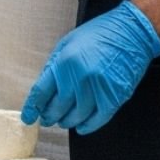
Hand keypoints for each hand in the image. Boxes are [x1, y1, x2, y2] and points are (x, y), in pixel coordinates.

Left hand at [21, 0, 159, 134]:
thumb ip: (54, 65)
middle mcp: (79, 78)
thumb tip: (45, 88)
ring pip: (78, 115)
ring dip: (68, 122)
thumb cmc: (98, 34)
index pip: (42, 92)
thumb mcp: (67, 43)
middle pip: (58, 106)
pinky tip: (81, 127)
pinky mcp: (116, 96)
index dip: (33, 108)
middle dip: (50, 116)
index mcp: (64, 62)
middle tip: (46, 120)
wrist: (132, 32)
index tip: (28, 117)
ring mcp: (99, 88)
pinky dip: (89, 126)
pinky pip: (99, 118)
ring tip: (62, 122)